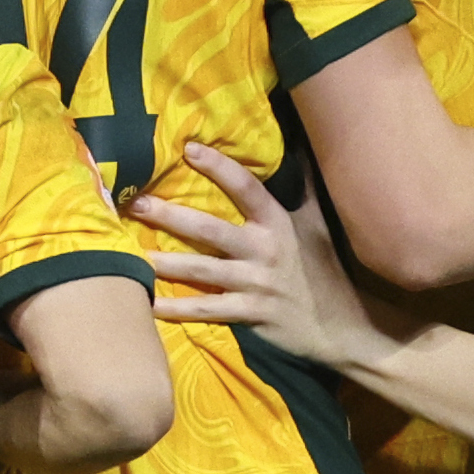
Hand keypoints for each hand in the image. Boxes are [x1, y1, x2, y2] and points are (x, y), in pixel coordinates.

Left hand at [130, 145, 392, 371]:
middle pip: (210, 229)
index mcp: (278, 224)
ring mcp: (256, 285)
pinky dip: (177, 309)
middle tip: (135, 203)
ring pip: (202, 270)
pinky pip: (207, 310)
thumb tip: (302, 146)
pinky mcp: (250, 315)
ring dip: (165, 263)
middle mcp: (264, 251)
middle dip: (170, 216)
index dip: (219, 167)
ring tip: (131, 254)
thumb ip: (306, 187)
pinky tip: (150, 305)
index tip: (188, 148)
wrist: (342, 327)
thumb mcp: (318, 225)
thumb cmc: (324, 271)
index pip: (247, 187)